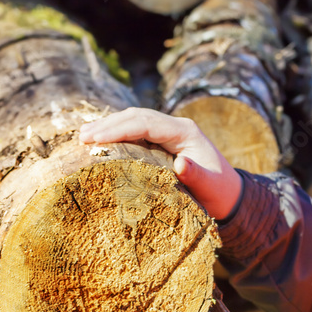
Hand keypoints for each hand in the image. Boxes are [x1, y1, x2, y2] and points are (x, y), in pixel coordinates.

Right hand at [79, 107, 241, 219]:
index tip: (95, 138)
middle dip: (109, 124)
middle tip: (82, 137)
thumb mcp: (210, 186)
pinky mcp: (163, 142)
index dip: (119, 127)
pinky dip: (117, 135)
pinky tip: (100, 142)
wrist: (229, 195)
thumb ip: (196, 175)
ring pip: (134, 121)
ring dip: (110, 126)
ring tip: (83, 136)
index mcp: (185, 132)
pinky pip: (136, 133)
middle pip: (137, 116)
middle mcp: (176, 127)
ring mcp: (169, 133)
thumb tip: (181, 162)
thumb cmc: (219, 192)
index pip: (146, 122)